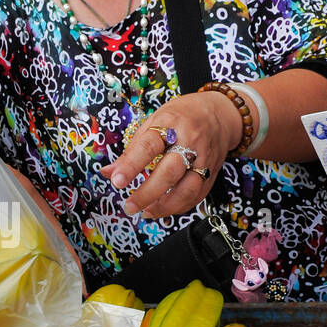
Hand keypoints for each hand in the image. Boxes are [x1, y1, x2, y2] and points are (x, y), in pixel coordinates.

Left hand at [101, 93, 241, 218]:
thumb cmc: (181, 117)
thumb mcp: (153, 123)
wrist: (219, 115)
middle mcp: (190, 141)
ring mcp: (204, 159)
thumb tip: (107, 173)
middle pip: (169, 172)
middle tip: (129, 206)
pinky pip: (197, 195)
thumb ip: (132, 150)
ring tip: (146, 212)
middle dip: (147, 193)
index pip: (148, 146)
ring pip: (187, 189)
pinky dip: (178, 207)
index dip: (131, 165)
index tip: (116, 182)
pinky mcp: (212, 173)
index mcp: (170, 124)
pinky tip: (163, 209)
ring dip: (165, 206)